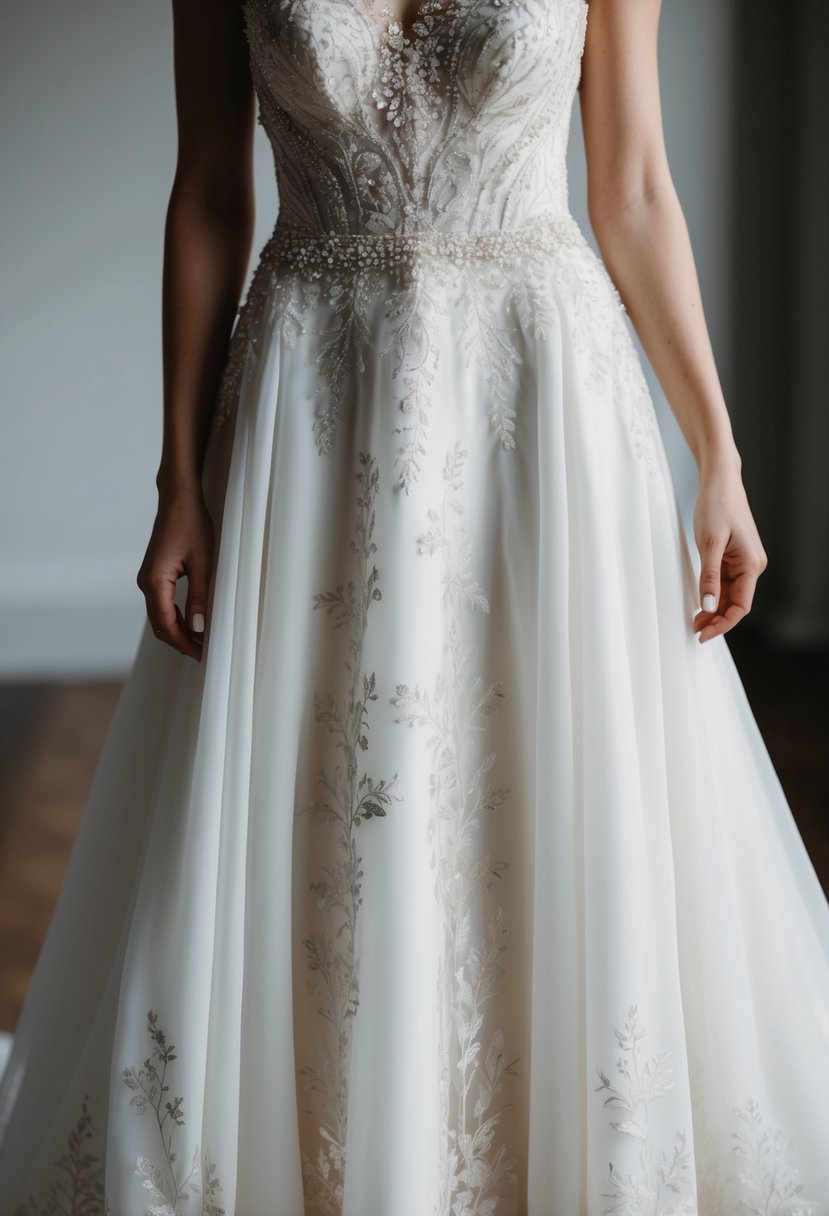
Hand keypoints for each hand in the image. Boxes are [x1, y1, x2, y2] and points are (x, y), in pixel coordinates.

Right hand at [136, 490, 214, 660]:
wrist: (178, 499)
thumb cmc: (192, 524)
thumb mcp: (203, 562)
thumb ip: (199, 596)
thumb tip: (199, 628)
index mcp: (154, 581)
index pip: (167, 625)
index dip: (185, 643)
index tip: (204, 655)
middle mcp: (145, 583)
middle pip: (160, 625)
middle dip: (181, 642)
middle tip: (206, 654)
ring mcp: (147, 580)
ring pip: (159, 617)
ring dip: (178, 632)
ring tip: (202, 642)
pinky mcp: (153, 576)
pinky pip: (161, 605)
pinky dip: (175, 619)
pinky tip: (193, 624)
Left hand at [692, 460, 767, 643]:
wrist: (720, 481)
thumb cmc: (717, 505)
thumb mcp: (709, 543)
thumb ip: (709, 577)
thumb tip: (709, 606)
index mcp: (752, 564)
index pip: (741, 606)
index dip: (722, 624)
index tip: (703, 635)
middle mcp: (752, 565)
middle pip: (736, 603)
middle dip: (716, 619)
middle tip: (694, 630)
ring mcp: (744, 561)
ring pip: (729, 594)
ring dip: (713, 608)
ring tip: (694, 620)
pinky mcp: (734, 556)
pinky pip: (725, 582)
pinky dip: (713, 593)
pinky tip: (701, 602)